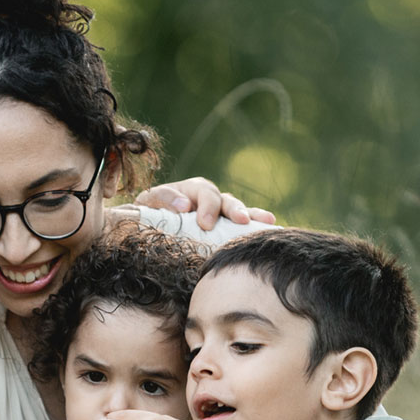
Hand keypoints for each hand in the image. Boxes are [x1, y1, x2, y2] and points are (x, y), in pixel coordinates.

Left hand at [134, 177, 277, 232]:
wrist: (152, 228)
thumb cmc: (150, 215)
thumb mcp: (149, 203)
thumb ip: (163, 198)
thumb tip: (184, 206)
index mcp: (192, 190)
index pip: (203, 193)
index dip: (206, 206)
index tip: (205, 223)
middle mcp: (210, 199)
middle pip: (224, 200)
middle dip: (232, 209)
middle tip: (240, 220)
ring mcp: (221, 213)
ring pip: (238, 211)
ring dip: (251, 215)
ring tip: (264, 221)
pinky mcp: (228, 229)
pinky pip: (244, 226)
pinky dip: (256, 227)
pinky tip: (270, 228)